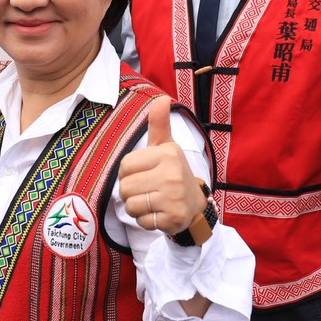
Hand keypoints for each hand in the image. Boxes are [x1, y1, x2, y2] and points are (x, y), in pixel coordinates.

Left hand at [118, 97, 204, 236]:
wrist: (195, 205)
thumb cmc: (173, 173)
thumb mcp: (166, 147)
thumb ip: (159, 124)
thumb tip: (162, 98)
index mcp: (168, 154)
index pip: (125, 166)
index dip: (128, 173)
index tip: (143, 174)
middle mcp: (172, 174)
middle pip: (125, 188)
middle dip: (131, 192)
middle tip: (147, 190)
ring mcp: (174, 198)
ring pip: (131, 206)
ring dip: (137, 208)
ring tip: (152, 202)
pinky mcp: (173, 218)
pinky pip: (142, 222)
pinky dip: (146, 221)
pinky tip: (158, 214)